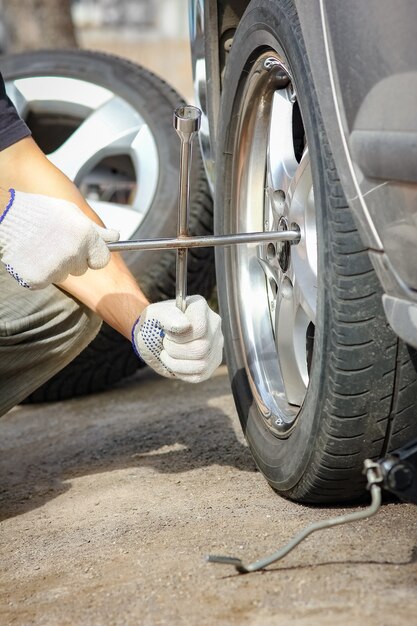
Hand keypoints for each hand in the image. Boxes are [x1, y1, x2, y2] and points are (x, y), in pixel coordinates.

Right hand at [0, 188, 118, 288]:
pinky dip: (38, 273)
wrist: (7, 216)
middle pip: (81, 268)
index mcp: (86, 237)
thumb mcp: (72, 213)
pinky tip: (31, 256)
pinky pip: (44, 281)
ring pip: (62, 275)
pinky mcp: (38, 279)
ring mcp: (56, 268)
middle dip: (72, 259)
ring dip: (54, 266)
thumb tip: (115, 237)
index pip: (102, 260)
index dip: (92, 256)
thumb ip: (95, 229)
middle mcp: (74, 254)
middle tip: (55, 244)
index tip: (84, 251)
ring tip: (41, 247)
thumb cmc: (39, 212)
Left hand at [132, 295, 222, 382]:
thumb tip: (184, 325)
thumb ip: (168, 316)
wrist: (152, 335)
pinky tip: (174, 362)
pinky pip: (200, 375)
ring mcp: (215, 344)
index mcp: (200, 307)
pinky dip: (181, 372)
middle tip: (165, 344)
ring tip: (168, 353)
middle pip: (201, 348)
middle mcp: (213, 324)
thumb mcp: (155, 315)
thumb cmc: (154, 322)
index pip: (199, 328)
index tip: (167, 333)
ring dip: (176, 363)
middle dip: (175, 350)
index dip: (178, 336)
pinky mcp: (211, 363)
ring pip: (202, 364)